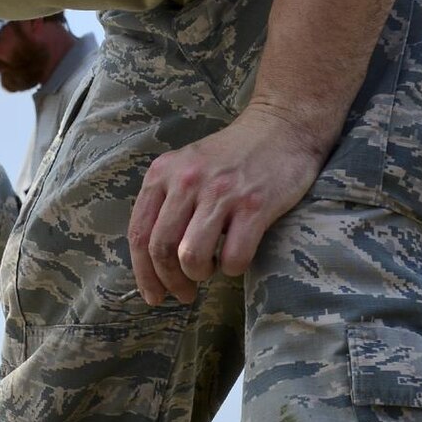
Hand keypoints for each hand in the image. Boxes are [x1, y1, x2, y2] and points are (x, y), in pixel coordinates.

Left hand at [128, 105, 326, 304]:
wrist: (282, 127)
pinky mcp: (254, 205)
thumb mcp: (186, 167)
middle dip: (170, 281)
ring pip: (191, 257)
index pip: (139, 234)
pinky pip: (233, 257)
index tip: (153, 295)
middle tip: (185, 293)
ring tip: (211, 270)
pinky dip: (232, 269)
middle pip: (161, 250)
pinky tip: (235, 259)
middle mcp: (186, 181)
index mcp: (162, 173)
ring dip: (200, 275)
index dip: (142, 273)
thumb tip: (153, 261)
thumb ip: (166, 203)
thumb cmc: (232, 156)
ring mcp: (220, 193)